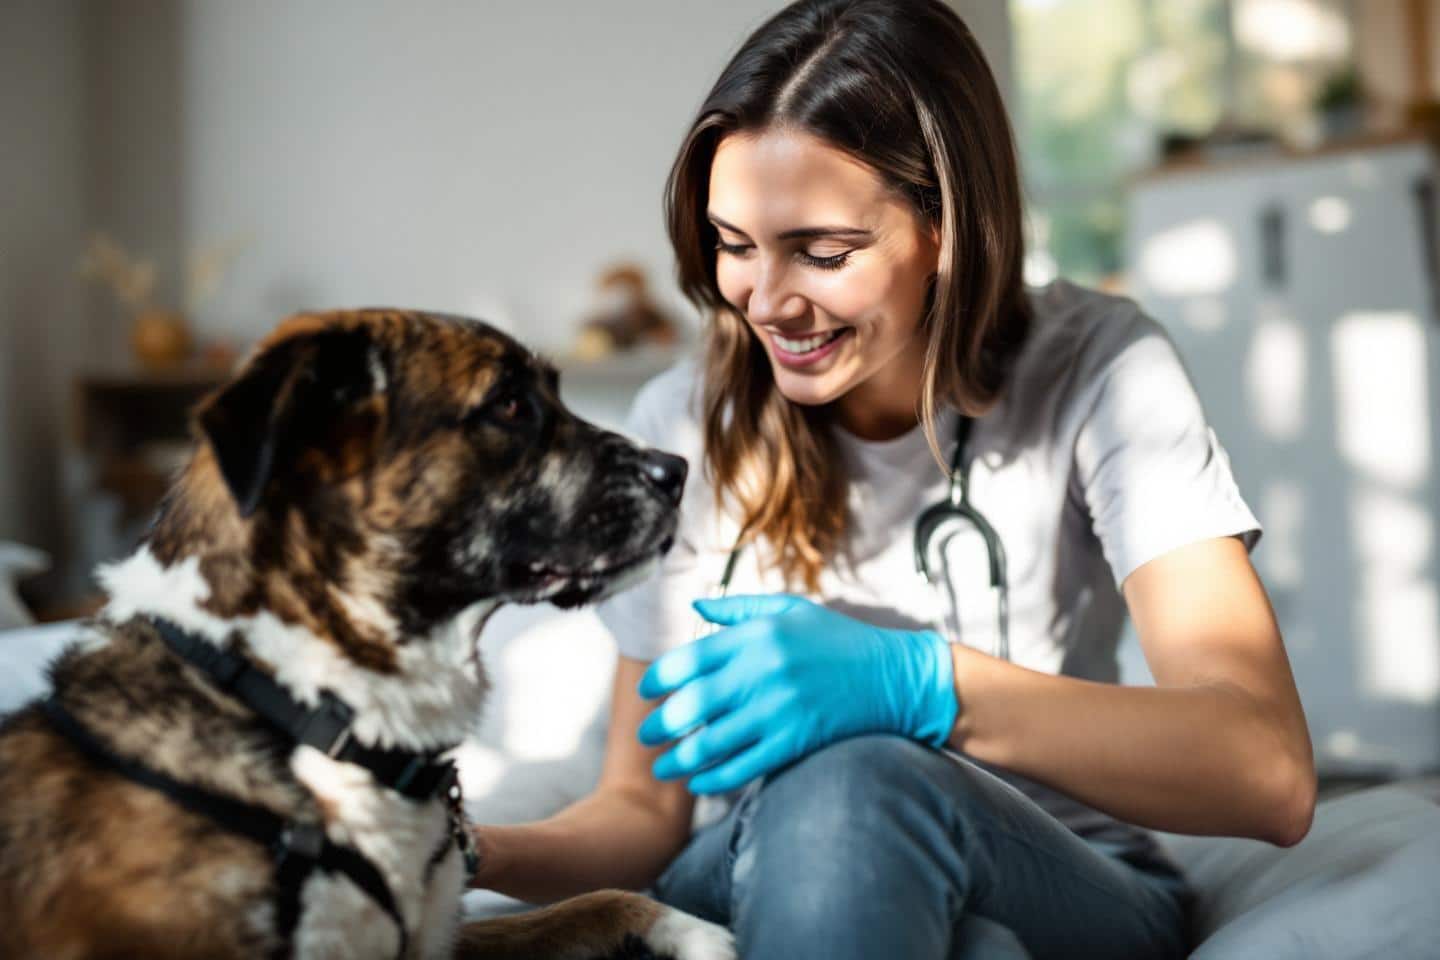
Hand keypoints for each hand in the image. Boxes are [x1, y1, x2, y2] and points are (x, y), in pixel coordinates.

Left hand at [636, 594, 956, 793]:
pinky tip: (698, 782)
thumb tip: (693, 604)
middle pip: (692, 704)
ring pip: (712, 741)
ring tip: (662, 767)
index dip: (659, 678)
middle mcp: (763, 671)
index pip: (690, 659)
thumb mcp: (791, 609)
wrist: (893, 677)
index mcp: (757, 635)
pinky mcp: (795, 741)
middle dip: (660, 723)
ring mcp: (779, 709)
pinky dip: (714, 778)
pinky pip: (743, 766)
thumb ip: (738, 608)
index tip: (646, 691)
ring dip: (679, 758)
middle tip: (644, 735)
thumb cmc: (838, 640)